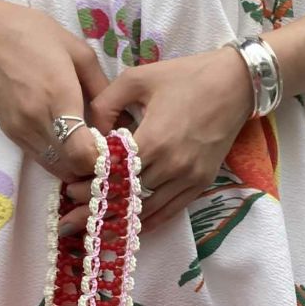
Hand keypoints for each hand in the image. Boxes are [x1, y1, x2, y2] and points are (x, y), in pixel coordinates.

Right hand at [0, 0, 108, 182]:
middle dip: (93, 165)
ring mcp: (21, 130)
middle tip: (106, 152)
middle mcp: (37, 120)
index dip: (102, 158)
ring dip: (75, 165)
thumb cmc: (34, 34)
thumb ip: (102, 87)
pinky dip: (59, 159)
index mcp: (59, 97)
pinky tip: (68, 143)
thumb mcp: (78, 52)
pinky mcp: (10, 134)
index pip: (81, 152)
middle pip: (71, 167)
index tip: (114, 147)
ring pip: (56, 169)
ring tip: (88, 148)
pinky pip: (41, 158)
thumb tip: (122, 118)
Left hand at [57, 44, 255, 235]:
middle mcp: (171, 166)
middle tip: (69, 219)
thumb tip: (90, 132)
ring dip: (119, 220)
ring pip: (147, 210)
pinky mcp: (201, 183)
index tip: (68, 192)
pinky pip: (170, 211)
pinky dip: (148, 222)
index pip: (112, 174)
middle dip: (96, 208)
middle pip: (126, 197)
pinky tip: (128, 229)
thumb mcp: (138, 78)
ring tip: (92, 230)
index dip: (88, 187)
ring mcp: (188, 178)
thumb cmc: (185, 76)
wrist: (236, 84)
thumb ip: (105, 103)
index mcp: (153, 139)